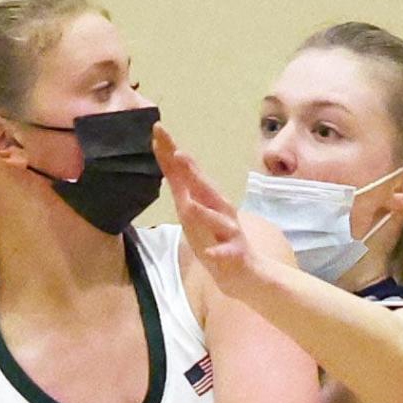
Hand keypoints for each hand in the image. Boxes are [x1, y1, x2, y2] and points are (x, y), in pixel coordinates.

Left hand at [152, 123, 258, 295]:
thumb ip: (182, 186)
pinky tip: (211, 252)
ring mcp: (228, 231)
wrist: (245, 272)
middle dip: (191, 172)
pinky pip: (226, 252)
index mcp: (205, 199)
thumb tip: (167, 158)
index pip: (186, 173)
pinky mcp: (234, 253)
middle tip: (178, 153)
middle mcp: (218, 209)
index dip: (172, 153)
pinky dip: (219, 252)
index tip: (157, 130)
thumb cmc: (215, 238)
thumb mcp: (193, 210)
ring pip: (217, 219)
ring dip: (204, 212)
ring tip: (190, 205)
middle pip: (204, 189)